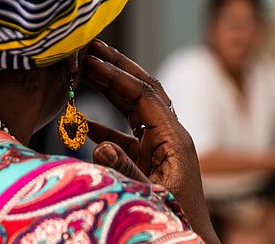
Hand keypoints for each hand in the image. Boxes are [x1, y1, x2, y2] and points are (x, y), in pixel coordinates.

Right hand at [80, 39, 219, 243]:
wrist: (190, 236)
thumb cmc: (176, 218)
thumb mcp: (150, 195)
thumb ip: (125, 170)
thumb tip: (99, 144)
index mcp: (174, 139)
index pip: (145, 96)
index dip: (118, 77)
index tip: (92, 60)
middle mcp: (169, 135)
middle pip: (143, 90)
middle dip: (118, 69)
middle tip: (91, 49)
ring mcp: (160, 144)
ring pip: (135, 107)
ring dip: (112, 89)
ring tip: (87, 71)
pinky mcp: (150, 155)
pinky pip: (127, 132)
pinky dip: (106, 124)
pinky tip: (84, 121)